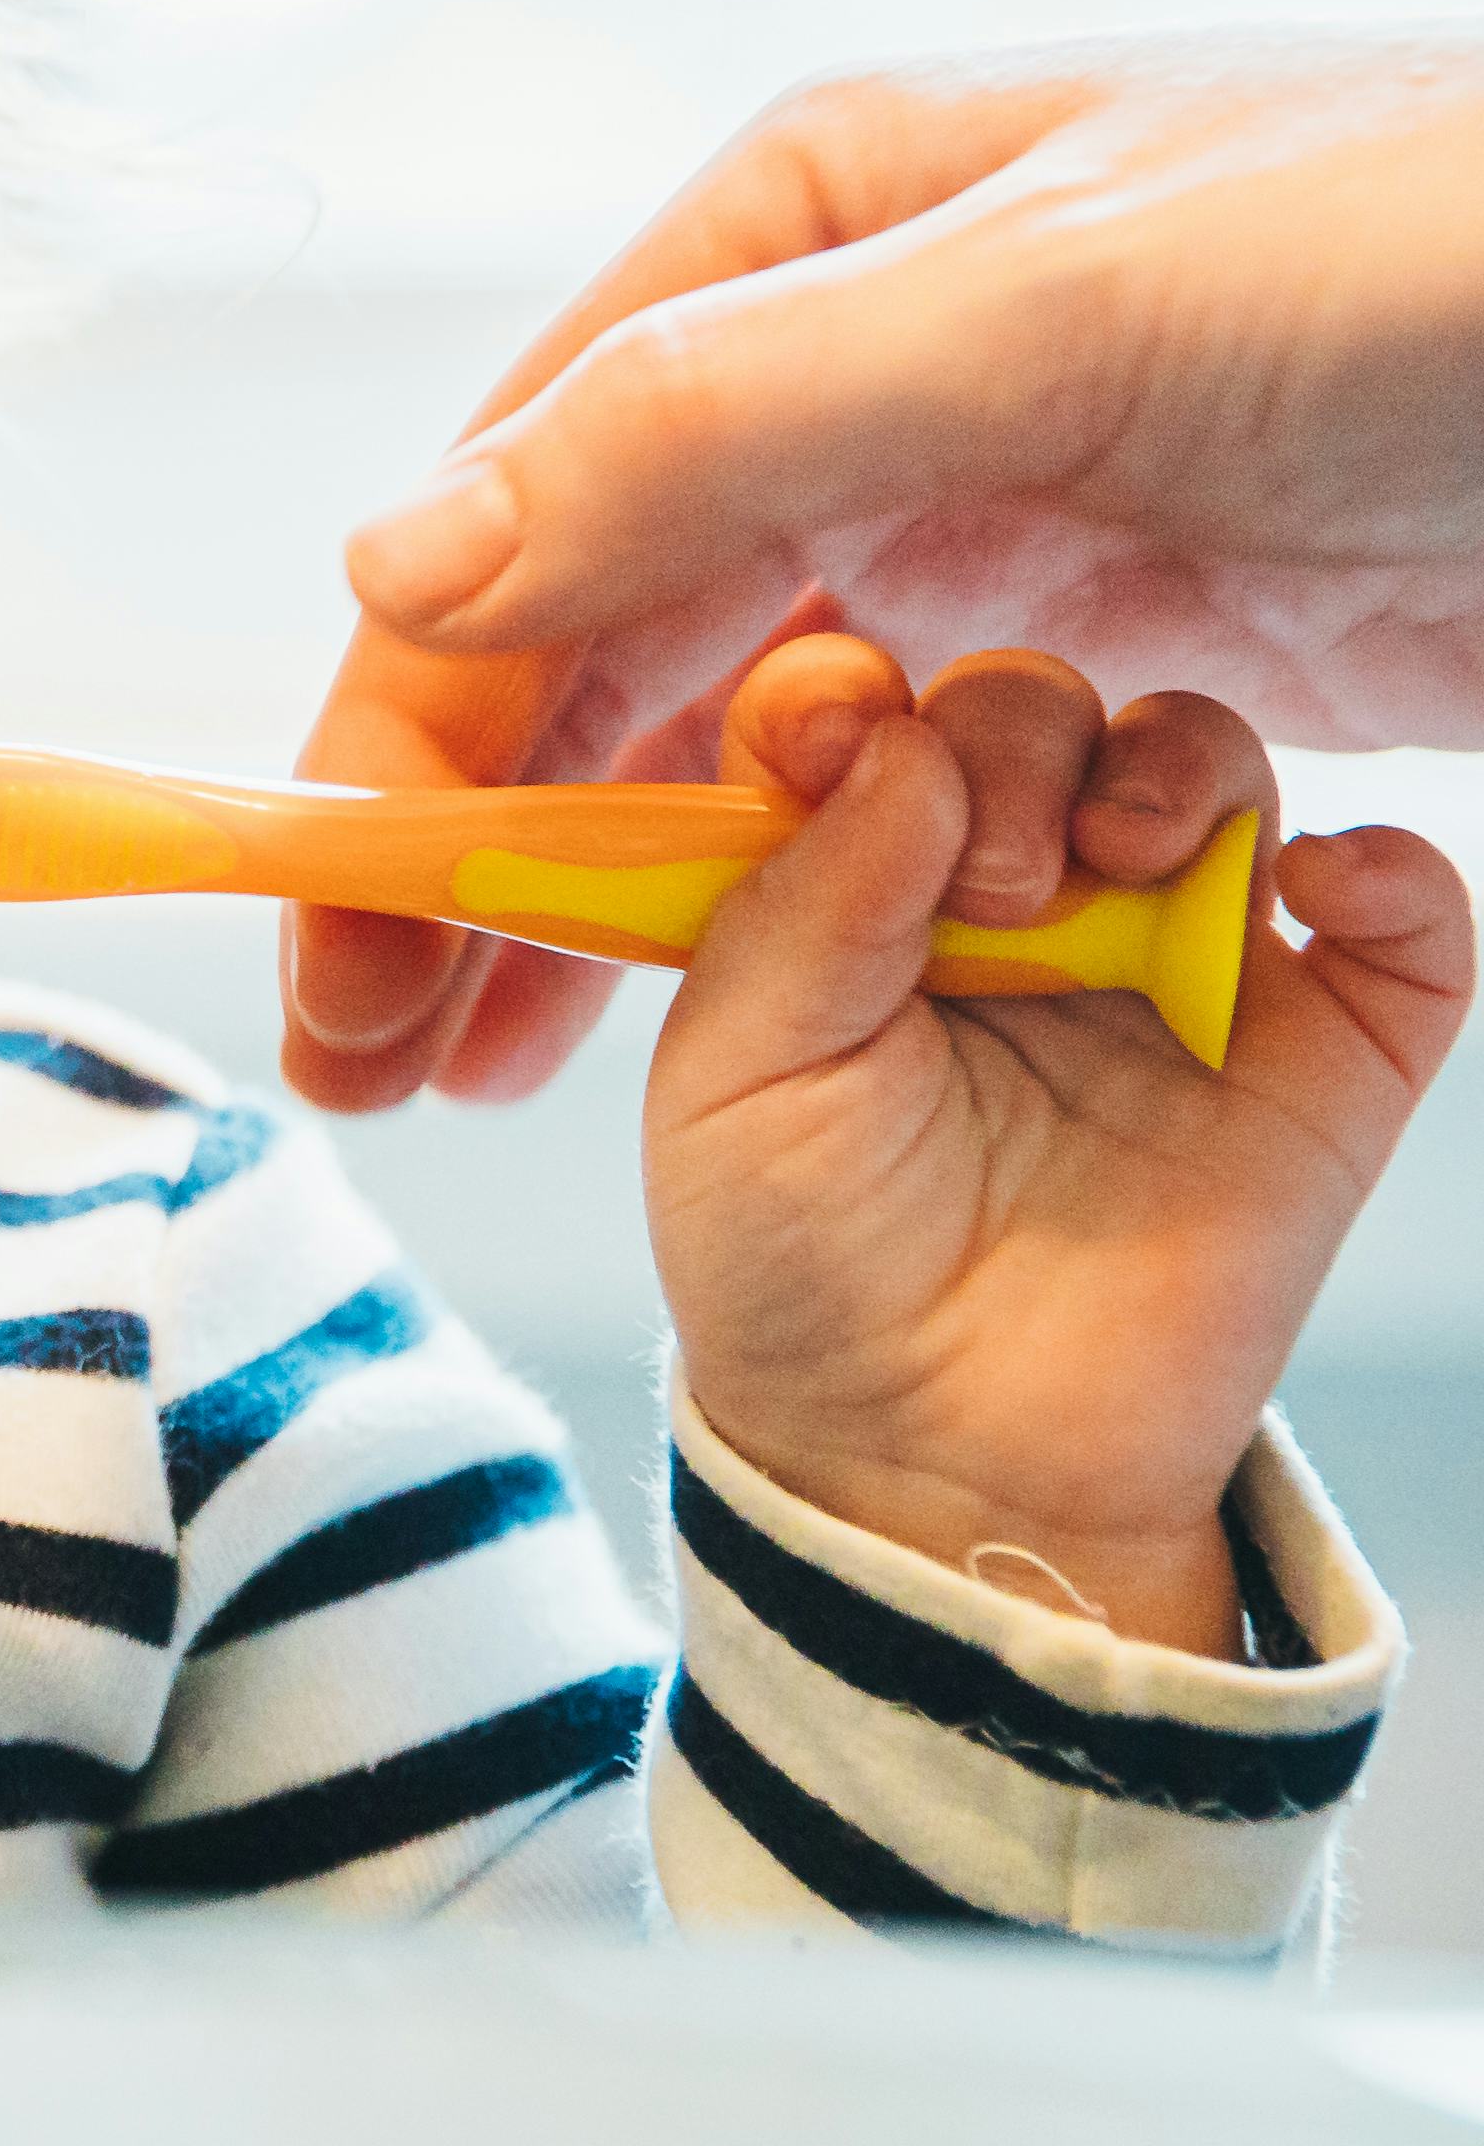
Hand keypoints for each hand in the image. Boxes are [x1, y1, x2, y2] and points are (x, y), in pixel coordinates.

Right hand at [293, 36, 1483, 1111]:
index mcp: (800, 234)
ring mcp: (983, 496)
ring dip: (598, 889)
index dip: (404, 728)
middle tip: (380, 1046)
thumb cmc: (1431, 263)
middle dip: (464, 837)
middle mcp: (856, 360)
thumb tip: (402, 564)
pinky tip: (708, 995)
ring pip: (718, 716)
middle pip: (586, 630)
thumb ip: (714, 433)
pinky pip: (890, 772)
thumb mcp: (1041, 314)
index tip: (346, 928)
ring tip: (491, 1065)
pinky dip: (782, 885)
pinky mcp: (1104, 622)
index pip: (520, 507)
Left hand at [646, 635, 1469, 1652]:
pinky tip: (1321, 883)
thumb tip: (905, 740)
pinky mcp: (1315, 1058)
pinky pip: (1411, 920)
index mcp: (853, 881)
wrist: (931, 1454)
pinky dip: (1396, 868)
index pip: (866, 710)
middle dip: (1015, 735)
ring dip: (1175, 760)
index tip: (827, 735)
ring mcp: (1173, 964)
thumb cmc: (800, 1263)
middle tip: (992, 875)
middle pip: (1041, 707)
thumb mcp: (735, 1077)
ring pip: (1211, 762)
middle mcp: (1016, 896)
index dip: (849, 690)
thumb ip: (802, 903)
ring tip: (1117, 854)